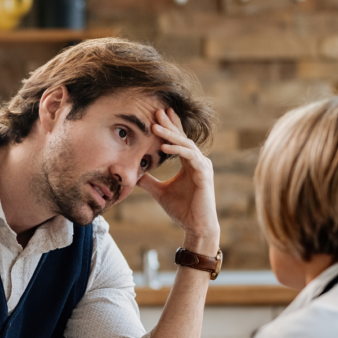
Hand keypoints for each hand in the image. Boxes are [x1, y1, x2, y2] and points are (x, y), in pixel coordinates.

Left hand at [137, 108, 219, 254]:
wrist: (196, 227)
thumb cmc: (182, 210)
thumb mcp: (160, 192)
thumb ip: (149, 181)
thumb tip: (133, 175)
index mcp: (190, 163)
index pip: (178, 140)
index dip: (169, 127)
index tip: (156, 115)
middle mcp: (198, 161)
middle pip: (182, 137)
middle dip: (170, 124)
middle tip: (157, 110)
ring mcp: (203, 166)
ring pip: (186, 144)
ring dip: (170, 135)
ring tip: (155, 127)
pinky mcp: (204, 174)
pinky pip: (191, 157)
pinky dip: (178, 150)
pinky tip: (165, 146)